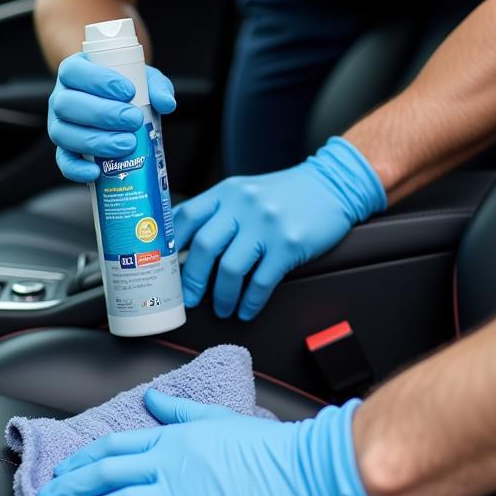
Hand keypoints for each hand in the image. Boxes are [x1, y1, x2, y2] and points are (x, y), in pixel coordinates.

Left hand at [38, 388, 410, 495]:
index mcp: (179, 437)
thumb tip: (154, 402)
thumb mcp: (222, 419)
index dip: (85, 459)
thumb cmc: (273, 448)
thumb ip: (182, 412)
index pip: (119, 445)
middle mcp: (175, 463)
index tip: (64, 470)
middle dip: (73, 487)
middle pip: (111, 473)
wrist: (310, 473)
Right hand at [48, 53, 175, 181]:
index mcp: (74, 71)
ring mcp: (58, 125)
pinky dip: (77, 169)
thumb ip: (156, 86)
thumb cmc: (127, 89)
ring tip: (128, 144)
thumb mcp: (144, 79)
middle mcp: (61, 97)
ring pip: (64, 134)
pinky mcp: (63, 150)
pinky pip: (63, 161)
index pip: (74, 71)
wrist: (120, 109)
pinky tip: (96, 172)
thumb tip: (166, 103)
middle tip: (134, 120)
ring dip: (96, 141)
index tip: (129, 91)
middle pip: (67, 104)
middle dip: (102, 114)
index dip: (98, 81)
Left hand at [174, 137, 385, 319]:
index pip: (185, 217)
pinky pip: (261, 282)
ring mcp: (266, 224)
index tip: (165, 270)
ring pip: (230, 269)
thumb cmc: (282, 195)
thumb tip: (180, 246)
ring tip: (222, 309)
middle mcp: (243, 205)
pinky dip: (250, 302)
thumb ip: (216, 213)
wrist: (331, 186)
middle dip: (192, 280)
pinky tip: (246, 309)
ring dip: (222, 296)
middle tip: (190, 299)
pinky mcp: (289, 244)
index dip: (169, 247)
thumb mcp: (244, 192)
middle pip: (204, 246)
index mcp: (226, 192)